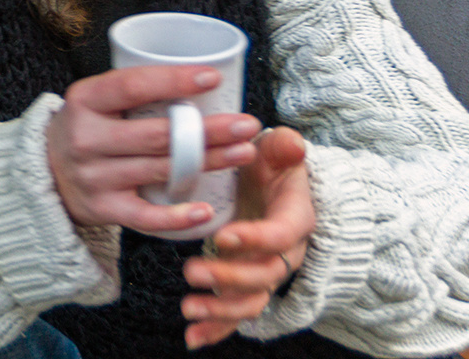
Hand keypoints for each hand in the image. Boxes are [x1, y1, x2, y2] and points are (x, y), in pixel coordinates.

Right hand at [47, 65, 261, 234]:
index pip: (131, 86)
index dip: (173, 81)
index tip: (213, 78)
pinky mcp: (103, 208)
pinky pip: (145, 216)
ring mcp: (94, 176)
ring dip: (208, 162)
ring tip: (243, 152)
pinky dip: (176, 216)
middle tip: (247, 124)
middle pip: (157, 134)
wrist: (43, 171)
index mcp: (84, 100)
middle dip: (208, 129)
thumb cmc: (86, 128)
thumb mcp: (94, 101)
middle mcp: (86, 138)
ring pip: (160, 170)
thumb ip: (133, 92)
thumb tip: (201, 80)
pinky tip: (206, 210)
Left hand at [181, 126, 312, 349]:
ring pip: (253, 300)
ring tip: (189, 308)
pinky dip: (217, 329)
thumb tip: (291, 144)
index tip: (224, 237)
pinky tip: (192, 339)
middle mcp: (285, 252)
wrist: (276, 184)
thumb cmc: (273, 164)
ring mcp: (265, 270)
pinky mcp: (247, 283)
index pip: (280, 234)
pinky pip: (237, 314)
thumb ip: (284, 147)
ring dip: (222, 310)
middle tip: (192, 271)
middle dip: (230, 278)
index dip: (255, 239)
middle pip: (265, 275)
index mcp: (295, 218)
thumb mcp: (277, 149)